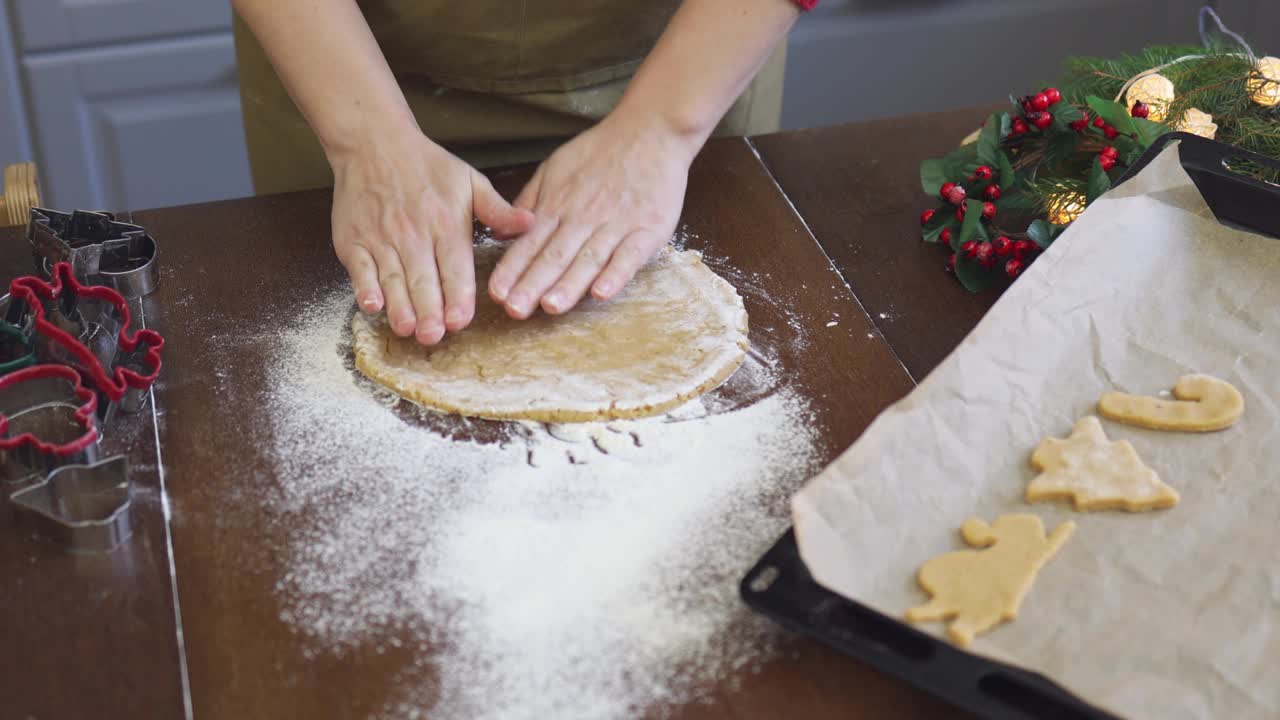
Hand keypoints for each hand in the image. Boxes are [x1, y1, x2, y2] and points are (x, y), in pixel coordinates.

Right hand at [330, 129, 533, 343]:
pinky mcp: (354, 242)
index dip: (457, 295)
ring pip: (392, 279)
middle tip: (434, 336)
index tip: (460, 319)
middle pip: (423, 279)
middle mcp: (413, 234)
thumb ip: (498, 210)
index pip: (454, 266)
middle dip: (429, 310)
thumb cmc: (426, 166)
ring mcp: (381, 239)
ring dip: (400, 306)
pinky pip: (360, 269)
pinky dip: (365, 288)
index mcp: (446, 223)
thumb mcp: (469, 181)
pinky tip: (373, 306)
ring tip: (408, 329)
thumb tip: (530, 225)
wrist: (374, 143)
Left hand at [487, 113, 698, 317]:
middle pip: (555, 256)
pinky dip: (617, 274)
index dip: (513, 269)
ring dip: (569, 284)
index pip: (530, 243)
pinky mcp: (648, 228)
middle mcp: (584, 218)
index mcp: (559, 206)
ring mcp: (617, 224)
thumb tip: (502, 231)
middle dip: (533, 284)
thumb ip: (530, 201)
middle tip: (515, 309)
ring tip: (551, 306)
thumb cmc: (600, 152)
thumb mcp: (555, 167)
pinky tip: (602, 293)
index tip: (496, 293)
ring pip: (589, 258)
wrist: (650, 130)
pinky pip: (630, 255)